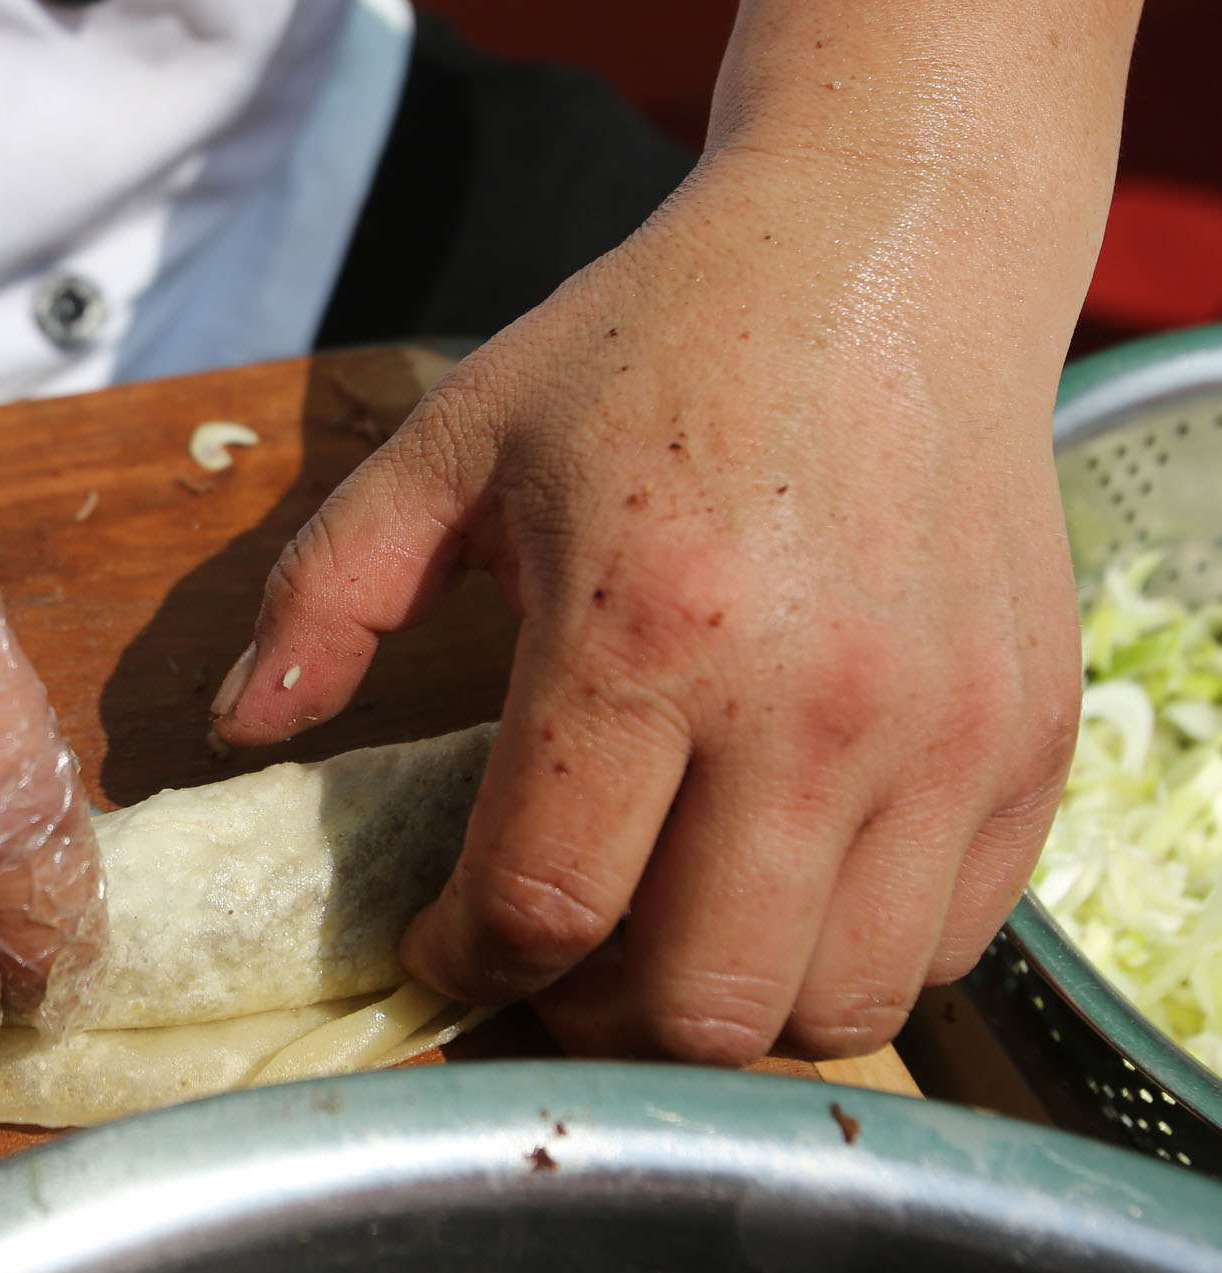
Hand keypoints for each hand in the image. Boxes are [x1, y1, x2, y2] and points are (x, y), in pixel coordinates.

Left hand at [211, 155, 1082, 1061]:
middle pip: (694, 1004)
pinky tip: (780, 876)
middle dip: (588, 1022)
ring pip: (831, 1008)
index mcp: (641, 628)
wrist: (887, 250)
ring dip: (723, 1011)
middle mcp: (812, 706)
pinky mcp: (1031, 742)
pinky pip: (947, 945)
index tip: (438, 948)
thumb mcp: (457, 441)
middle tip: (547, 961)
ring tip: (661, 931)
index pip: (544, 903)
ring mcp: (944, 736)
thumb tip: (240, 725)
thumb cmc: (659, 343)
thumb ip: (329, 591)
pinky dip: (847, 954)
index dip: (465, 964)